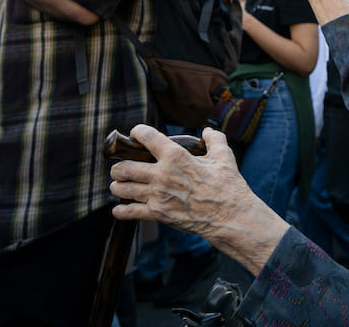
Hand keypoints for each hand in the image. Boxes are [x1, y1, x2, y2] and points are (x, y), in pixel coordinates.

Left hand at [110, 126, 254, 239]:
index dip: (138, 132)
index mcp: (176, 156)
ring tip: (118, 185)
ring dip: (118, 186)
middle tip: (119, 167)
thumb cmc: (228, 186)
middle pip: (125, 167)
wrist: (230, 217)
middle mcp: (162, 174)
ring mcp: (157, 195)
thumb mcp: (224, 156)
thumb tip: (207, 131)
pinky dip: (121, 211)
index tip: (136, 134)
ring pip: (123, 189)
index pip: (147, 137)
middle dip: (118, 166)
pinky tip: (118, 209)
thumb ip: (214, 140)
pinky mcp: (157, 214)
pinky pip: (130, 212)